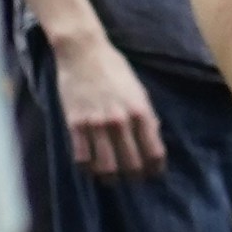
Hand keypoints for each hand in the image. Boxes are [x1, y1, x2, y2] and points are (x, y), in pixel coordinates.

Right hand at [47, 30, 163, 181]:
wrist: (83, 52)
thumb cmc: (114, 69)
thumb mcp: (139, 90)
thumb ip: (146, 115)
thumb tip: (153, 138)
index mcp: (140, 112)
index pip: (154, 152)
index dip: (156, 168)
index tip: (153, 172)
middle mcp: (120, 121)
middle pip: (132, 165)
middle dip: (135, 177)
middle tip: (132, 178)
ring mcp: (96, 124)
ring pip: (106, 168)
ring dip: (111, 178)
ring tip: (111, 177)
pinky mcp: (75, 124)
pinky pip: (82, 159)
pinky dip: (88, 168)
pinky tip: (91, 165)